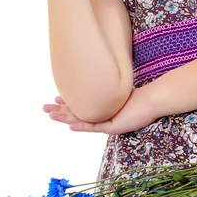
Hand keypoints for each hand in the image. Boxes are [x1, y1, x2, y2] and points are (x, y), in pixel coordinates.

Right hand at [43, 86, 158, 134]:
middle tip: (44, 109)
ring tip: (51, 115)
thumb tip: (99, 69)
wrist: (152, 100)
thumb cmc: (138, 94)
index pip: (80, 107)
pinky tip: (70, 125)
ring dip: (65, 118)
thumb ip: (108, 84)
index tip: (54, 99)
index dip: (67, 104)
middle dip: (59, 112)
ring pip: (81, 121)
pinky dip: (82, 125)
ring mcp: (107, 123)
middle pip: (76, 114)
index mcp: (102, 109)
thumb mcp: (118, 88)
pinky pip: (94, 126)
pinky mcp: (113, 127)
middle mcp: (102, 117)